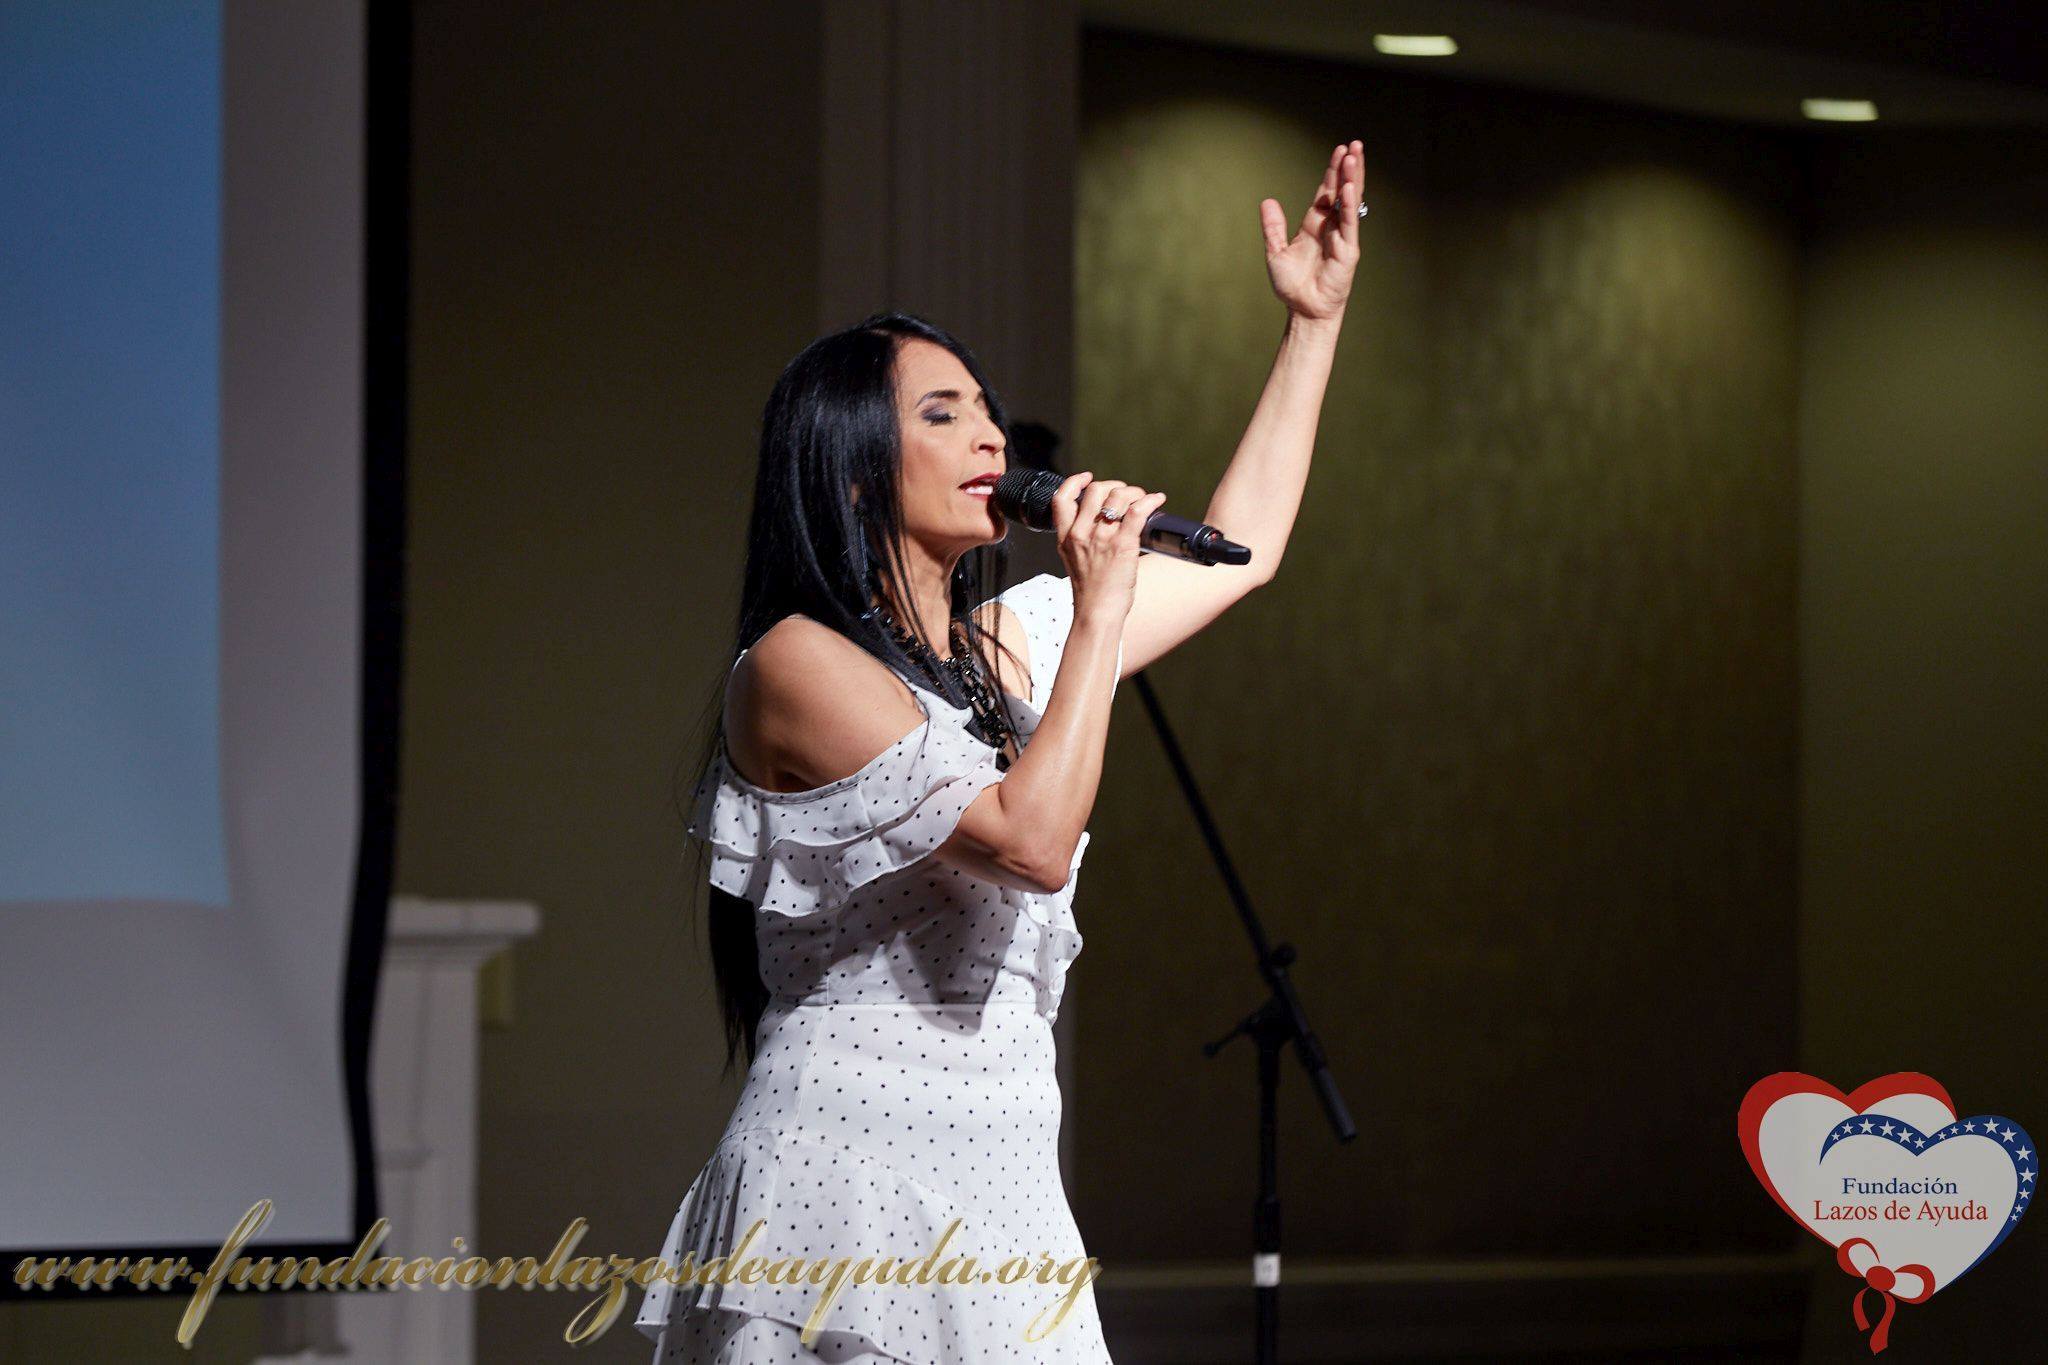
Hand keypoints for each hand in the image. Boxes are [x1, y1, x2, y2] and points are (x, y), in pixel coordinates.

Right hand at [1049, 471, 1167, 622]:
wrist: (1097, 613)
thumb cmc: (1090, 592)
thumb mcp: (1073, 560)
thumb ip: (1079, 540)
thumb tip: (1100, 521)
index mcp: (1066, 537)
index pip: (1062, 498)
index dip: (1075, 482)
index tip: (1087, 478)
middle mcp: (1081, 534)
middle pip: (1095, 490)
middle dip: (1114, 486)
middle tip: (1125, 495)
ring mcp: (1101, 539)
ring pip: (1117, 497)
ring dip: (1134, 492)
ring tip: (1142, 500)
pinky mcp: (1123, 546)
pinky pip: (1137, 511)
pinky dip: (1150, 500)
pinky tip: (1157, 500)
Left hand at [1260, 139, 1362, 321]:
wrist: (1303, 310)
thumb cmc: (1292, 285)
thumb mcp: (1275, 251)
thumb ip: (1273, 227)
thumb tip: (1267, 201)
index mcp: (1315, 224)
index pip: (1326, 191)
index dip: (1332, 171)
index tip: (1339, 150)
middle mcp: (1331, 226)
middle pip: (1341, 190)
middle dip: (1348, 167)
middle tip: (1354, 144)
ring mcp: (1342, 236)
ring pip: (1349, 202)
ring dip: (1352, 178)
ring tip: (1354, 156)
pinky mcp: (1348, 250)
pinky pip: (1350, 224)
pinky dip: (1350, 205)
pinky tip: (1350, 188)